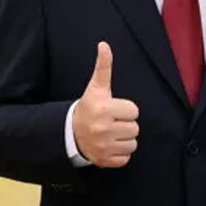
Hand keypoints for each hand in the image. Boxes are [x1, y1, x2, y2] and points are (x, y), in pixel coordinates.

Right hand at [71, 42, 139, 167]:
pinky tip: (109, 145)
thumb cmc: (88, 108)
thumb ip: (103, 66)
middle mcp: (104, 128)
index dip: (125, 109)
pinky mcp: (106, 160)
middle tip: (111, 121)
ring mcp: (104, 146)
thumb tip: (104, 45)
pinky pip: (126, 157)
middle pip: (135, 128)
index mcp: (104, 109)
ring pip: (133, 143)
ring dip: (124, 139)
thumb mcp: (96, 87)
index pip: (134, 110)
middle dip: (125, 124)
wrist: (69, 133)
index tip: (112, 109)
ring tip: (110, 133)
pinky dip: (120, 153)